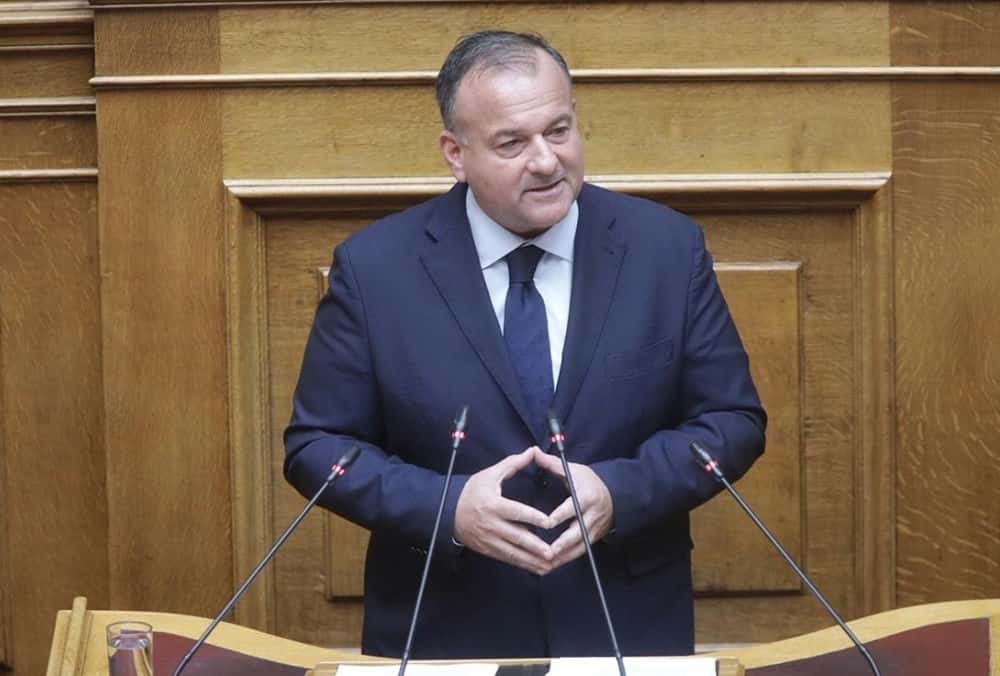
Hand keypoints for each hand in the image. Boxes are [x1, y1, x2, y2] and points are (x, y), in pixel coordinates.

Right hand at [454, 447, 554, 574]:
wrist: (447, 511)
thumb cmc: (472, 490)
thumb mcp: (490, 474)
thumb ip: (513, 464)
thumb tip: (532, 451)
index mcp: (492, 504)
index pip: (516, 512)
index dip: (532, 517)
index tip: (549, 522)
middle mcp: (490, 524)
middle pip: (516, 536)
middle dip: (535, 546)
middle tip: (553, 551)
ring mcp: (488, 539)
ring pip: (513, 552)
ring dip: (531, 560)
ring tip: (549, 565)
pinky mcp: (487, 549)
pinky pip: (507, 558)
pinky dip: (522, 564)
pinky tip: (536, 568)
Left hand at [534, 451, 613, 568]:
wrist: (616, 494)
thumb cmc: (588, 481)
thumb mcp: (573, 469)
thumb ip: (552, 464)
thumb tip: (534, 452)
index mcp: (585, 496)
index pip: (571, 508)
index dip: (559, 516)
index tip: (546, 523)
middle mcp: (591, 515)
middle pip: (577, 532)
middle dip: (562, 544)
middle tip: (547, 552)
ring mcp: (594, 529)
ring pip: (579, 546)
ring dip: (563, 557)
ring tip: (546, 565)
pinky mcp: (594, 538)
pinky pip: (580, 551)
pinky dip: (567, 559)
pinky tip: (552, 566)